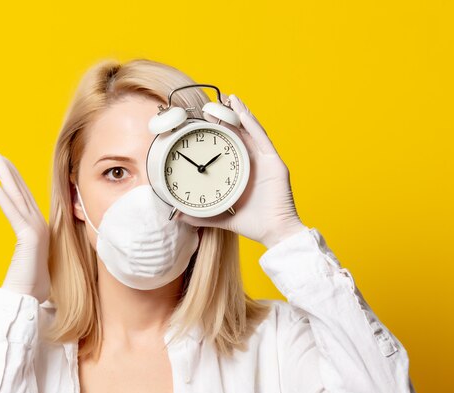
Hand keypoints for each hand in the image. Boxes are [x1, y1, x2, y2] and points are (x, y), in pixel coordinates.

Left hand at [0, 151, 50, 302]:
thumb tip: (29, 256)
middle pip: (22, 192)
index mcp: (40, 230)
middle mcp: (40, 225)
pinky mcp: (29, 236)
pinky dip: (2, 197)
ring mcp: (36, 229)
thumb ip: (31, 253)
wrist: (30, 298)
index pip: (26, 200)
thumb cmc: (31, 286)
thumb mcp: (32, 263)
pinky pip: (13, 212)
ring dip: (5, 175)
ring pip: (18, 196)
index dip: (17, 181)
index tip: (7, 167)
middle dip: (9, 171)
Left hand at [178, 93, 306, 247]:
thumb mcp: (222, 216)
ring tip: (228, 98)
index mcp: (243, 172)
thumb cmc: (254, 225)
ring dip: (240, 114)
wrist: (274, 233)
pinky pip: (262, 140)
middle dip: (227, 117)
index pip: (230, 145)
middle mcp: (255, 163)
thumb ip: (201, 216)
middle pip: (240, 134)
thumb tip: (178, 216)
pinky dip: (253, 125)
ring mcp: (266, 161)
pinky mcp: (275, 164)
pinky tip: (242, 113)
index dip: (219, 131)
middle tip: (210, 104)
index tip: (203, 120)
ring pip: (252, 131)